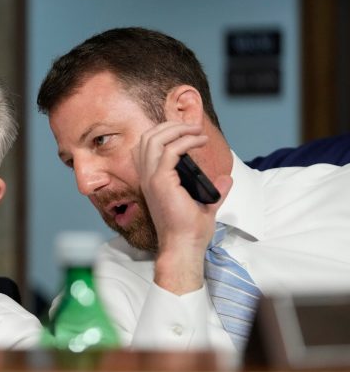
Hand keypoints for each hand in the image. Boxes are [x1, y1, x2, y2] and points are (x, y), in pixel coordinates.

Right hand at [133, 121, 231, 293]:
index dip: (164, 133)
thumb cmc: (189, 230)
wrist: (184, 245)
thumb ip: (214, 190)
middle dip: (169, 126)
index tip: (186, 132)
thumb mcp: (204, 204)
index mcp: (151, 180)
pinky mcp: (161, 181)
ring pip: (154, 139)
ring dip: (176, 129)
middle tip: (191, 127)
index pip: (147, 147)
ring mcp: (151, 178)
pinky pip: (170, 151)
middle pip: (148, 138)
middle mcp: (147, 177)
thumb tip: (226, 178)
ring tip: (195, 131)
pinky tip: (198, 141)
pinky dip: (185, 141)